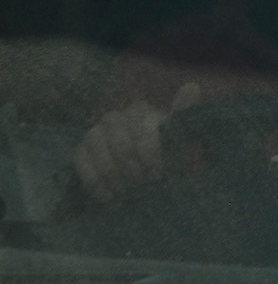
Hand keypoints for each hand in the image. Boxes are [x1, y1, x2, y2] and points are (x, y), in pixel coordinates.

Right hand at [75, 81, 200, 200]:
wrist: (147, 176)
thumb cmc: (166, 155)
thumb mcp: (180, 137)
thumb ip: (184, 112)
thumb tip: (191, 86)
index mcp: (140, 111)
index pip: (141, 129)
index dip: (150, 153)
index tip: (158, 174)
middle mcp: (114, 118)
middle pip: (119, 142)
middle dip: (132, 167)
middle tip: (142, 185)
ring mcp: (94, 133)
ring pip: (99, 151)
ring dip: (113, 174)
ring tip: (126, 193)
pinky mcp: (80, 151)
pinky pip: (80, 162)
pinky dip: (94, 181)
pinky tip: (108, 197)